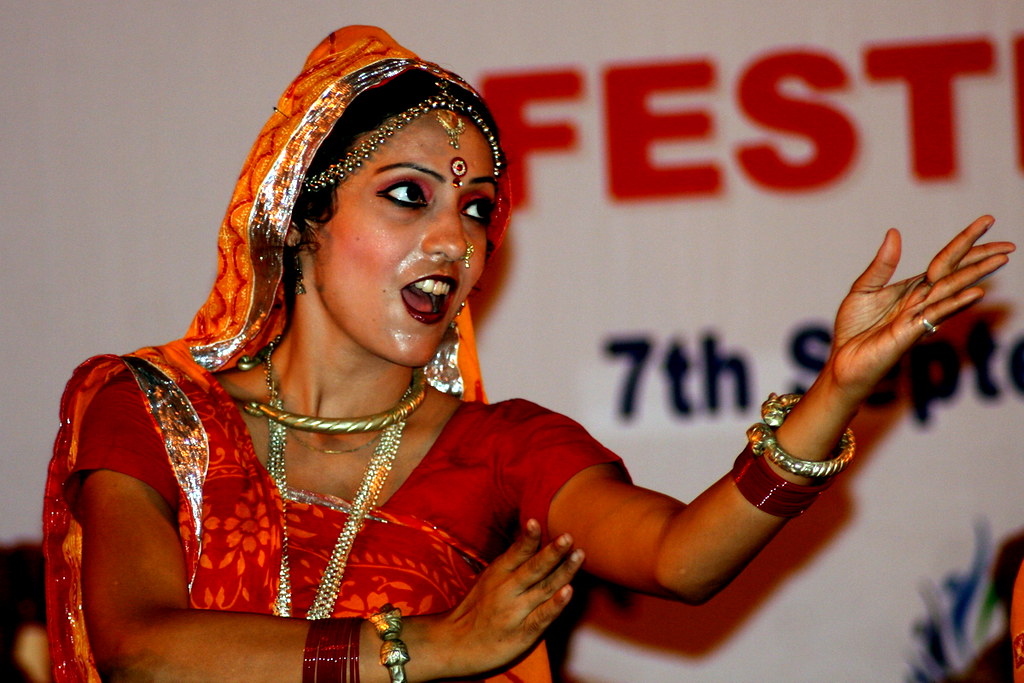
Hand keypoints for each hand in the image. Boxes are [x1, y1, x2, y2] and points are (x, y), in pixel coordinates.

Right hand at [425, 519, 582, 676]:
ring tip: (579, 555)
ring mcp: (515, 612)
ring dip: (563, 571)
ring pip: (544, 588)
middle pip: (534, 568)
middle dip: (553, 552)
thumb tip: (531, 540)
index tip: (536, 521)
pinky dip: (555, 604)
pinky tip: (568, 592)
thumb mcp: (487, 579)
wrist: (454, 645)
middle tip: (569, 536)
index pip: (516, 552)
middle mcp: (506, 590)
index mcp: (497, 574)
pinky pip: (542, 617)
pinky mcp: (523, 634)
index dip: (527, 538)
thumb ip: (509, 563)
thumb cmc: (475, 610)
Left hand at [826, 215, 1013, 401]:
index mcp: (913, 288)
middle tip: (1010, 244)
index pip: (945, 260)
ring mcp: (919, 316)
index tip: (987, 221)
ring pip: (952, 289)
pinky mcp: (911, 332)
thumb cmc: (854, 329)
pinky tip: (976, 292)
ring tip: (1001, 259)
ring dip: (976, 274)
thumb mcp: (863, 289)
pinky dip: (956, 302)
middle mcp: (921, 300)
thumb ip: (882, 265)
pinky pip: (937, 313)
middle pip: (956, 272)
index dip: (966, 241)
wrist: (844, 360)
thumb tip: (894, 232)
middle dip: (981, 257)